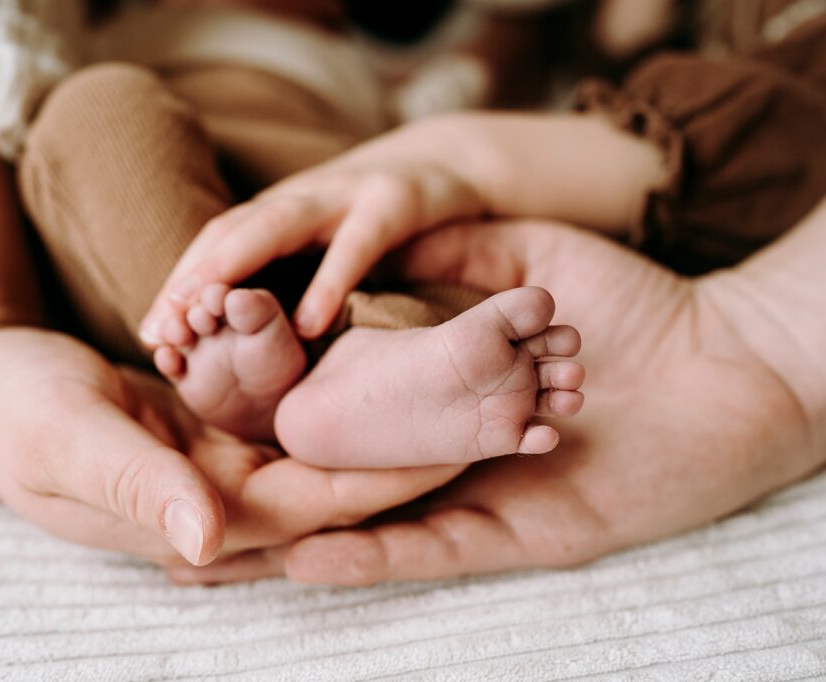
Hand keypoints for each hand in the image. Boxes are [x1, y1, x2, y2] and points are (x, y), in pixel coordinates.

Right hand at [0, 326, 464, 567]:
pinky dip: (341, 384)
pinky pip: (297, 407)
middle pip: (346, 474)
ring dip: (391, 410)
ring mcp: (229, 460)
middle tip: (499, 397)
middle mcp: (231, 495)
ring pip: (331, 439)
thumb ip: (137, 484)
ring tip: (467, 368)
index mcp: (205, 512)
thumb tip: (204, 541)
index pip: (327, 501)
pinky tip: (387, 349)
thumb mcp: (67, 441)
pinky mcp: (221, 425)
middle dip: (416, 441)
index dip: (401, 471)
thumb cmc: (14, 418)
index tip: (473, 437)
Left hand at [140, 114, 488, 343]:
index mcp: (279, 211)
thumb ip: (287, 276)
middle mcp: (300, 198)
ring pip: (276, 224)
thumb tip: (239, 333)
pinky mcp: (392, 203)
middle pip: (229, 231)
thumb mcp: (324, 246)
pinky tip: (309, 325)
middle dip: (189, 277)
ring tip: (205, 312)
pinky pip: (356, 246)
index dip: (178, 283)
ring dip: (233, 263)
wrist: (450, 163)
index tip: (150, 334)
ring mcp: (343, 195)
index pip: (214, 242)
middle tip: (161, 328)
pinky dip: (328, 283)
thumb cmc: (378, 220)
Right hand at [170, 218, 825, 583]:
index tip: (206, 410)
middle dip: (261, 497)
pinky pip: (429, 550)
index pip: (344, 412)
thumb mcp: (530, 264)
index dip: (276, 413)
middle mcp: (449, 452)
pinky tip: (303, 556)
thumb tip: (384, 235)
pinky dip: (367, 555)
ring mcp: (476, 496)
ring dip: (289, 541)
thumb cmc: (639, 307)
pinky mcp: (514, 532)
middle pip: (337, 483)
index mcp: (449, 394)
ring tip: (208, 549)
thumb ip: (457, 253)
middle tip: (181, 512)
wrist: (734, 359)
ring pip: (366, 528)